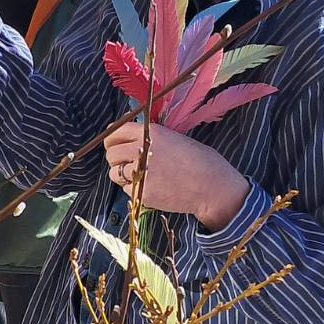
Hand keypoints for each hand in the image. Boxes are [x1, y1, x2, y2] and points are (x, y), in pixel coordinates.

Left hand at [104, 121, 249, 230]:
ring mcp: (142, 172)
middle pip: (111, 153)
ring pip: (114, 173)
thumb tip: (128, 136)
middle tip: (126, 164)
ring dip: (122, 175)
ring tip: (139, 176)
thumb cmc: (199, 161)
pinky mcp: (144, 192)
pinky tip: (152, 187)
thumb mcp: (174, 138)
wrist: (212, 185)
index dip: (111, 139)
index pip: (116, 131)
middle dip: (115, 159)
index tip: (113, 144)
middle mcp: (143, 150)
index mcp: (151, 133)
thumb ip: (149, 137)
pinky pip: (127, 190)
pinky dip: (134, 190)